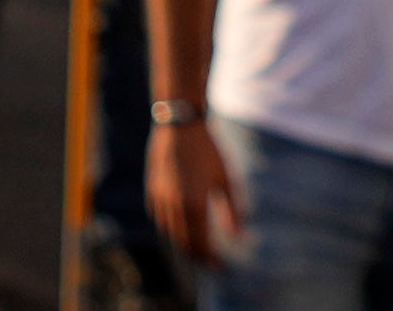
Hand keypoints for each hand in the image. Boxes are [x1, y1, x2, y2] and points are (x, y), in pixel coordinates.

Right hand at [149, 119, 242, 262]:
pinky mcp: (152, 190)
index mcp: (195, 205)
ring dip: (184, 244)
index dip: (211, 260)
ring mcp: (160, 199)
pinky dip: (171, 228)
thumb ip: (232, 210)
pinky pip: (160, 219)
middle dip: (198, 256)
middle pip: (184, 244)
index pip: (201, 245)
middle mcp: (175, 206)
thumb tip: (239, 237)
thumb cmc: (208, 150)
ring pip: (170, 233)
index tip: (221, 267)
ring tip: (198, 247)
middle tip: (211, 262)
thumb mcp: (226, 179)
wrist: (180, 125)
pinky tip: (182, 228)